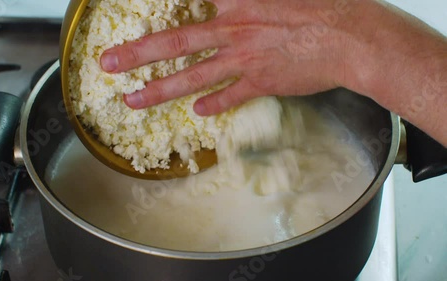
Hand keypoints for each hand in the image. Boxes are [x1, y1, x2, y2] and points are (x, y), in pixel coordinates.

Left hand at [100, 0, 361, 114]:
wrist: (351, 37)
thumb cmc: (322, 3)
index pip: (185, 1)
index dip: (154, 8)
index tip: (129, 16)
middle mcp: (231, 30)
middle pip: (174, 44)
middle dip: (136, 54)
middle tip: (107, 65)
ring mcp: (243, 59)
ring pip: (192, 78)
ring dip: (159, 91)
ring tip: (133, 101)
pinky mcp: (260, 82)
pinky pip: (229, 97)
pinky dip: (212, 105)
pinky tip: (197, 112)